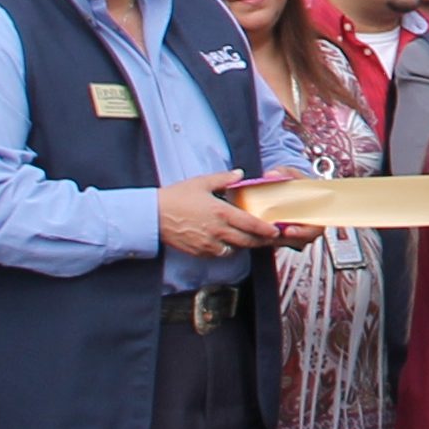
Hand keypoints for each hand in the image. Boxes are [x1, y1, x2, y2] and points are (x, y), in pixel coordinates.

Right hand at [158, 172, 283, 258]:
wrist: (153, 216)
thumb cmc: (176, 197)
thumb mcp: (201, 182)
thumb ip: (224, 178)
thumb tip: (240, 174)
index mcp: (221, 212)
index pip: (250, 224)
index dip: (265, 229)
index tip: (275, 230)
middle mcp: (217, 231)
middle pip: (246, 241)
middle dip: (261, 241)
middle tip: (270, 239)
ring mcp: (208, 244)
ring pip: (234, 249)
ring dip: (244, 246)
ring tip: (251, 240)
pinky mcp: (199, 252)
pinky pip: (219, 254)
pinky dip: (227, 250)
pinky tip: (229, 243)